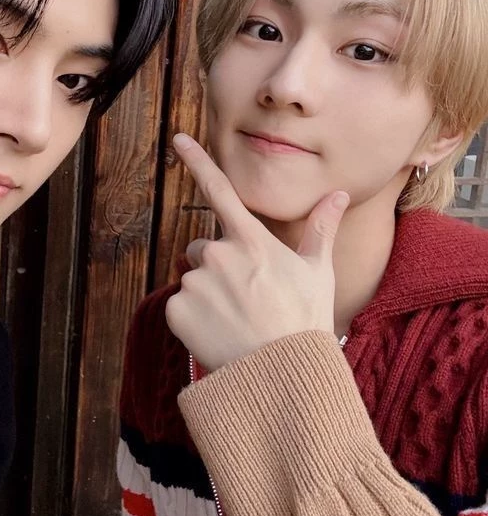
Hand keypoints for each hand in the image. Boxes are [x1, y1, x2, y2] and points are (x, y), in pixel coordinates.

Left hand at [165, 134, 348, 371]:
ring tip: (236, 320)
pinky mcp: (177, 310)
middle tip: (246, 297)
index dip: (197, 162)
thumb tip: (338, 194)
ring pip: (192, 278)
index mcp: (250, 240)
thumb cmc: (304, 322)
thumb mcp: (318, 273)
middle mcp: (218, 254)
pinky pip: (178, 306)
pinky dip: (192, 319)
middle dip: (217, 266)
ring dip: (207, 293)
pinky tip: (218, 333)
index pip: (219, 191)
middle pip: (202, 248)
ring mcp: (195, 282)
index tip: (177, 139)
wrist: (282, 376)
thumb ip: (321, 229)